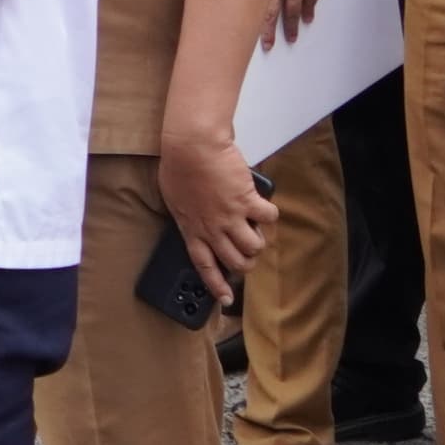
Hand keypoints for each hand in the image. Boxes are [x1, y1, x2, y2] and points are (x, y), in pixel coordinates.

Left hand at [157, 132, 272, 304]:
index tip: (227, 299)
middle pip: (235, 262)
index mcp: (191, 229)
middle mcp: (212, 229)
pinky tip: (265, 205)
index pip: (204, 266)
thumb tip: (196, 221)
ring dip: (259, 240)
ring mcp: (231, 217)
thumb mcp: (174, 198)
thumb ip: (187, 214)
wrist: (192, 146)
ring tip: (256, 228)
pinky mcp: (247, 201)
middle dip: (246, 263)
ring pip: (255, 247)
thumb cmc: (178, 166)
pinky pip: (269, 218)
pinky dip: (270, 214)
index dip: (217, 285)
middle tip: (248, 253)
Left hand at [269, 0, 333, 45]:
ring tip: (299, 29)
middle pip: (285, 13)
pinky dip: (314, 1)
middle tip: (280, 42)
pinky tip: (311, 10)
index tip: (263, 43)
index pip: (266, 13)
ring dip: (300, 18)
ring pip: (304, 5)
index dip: (264, 30)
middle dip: (282, 30)